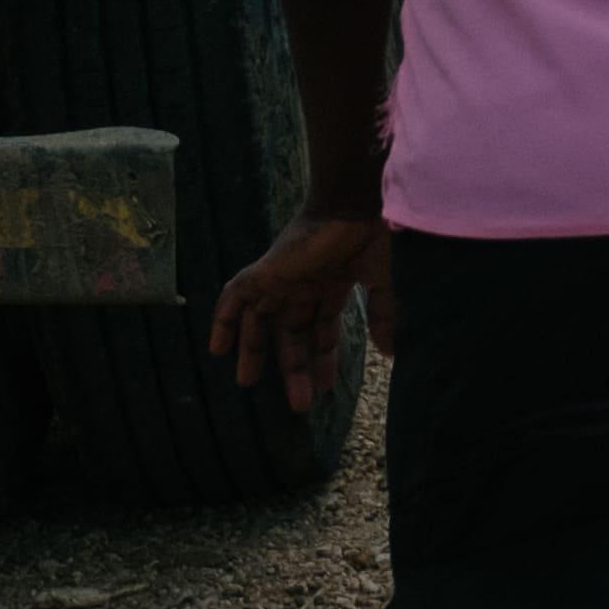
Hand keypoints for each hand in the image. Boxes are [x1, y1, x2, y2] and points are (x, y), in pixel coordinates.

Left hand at [206, 210, 393, 409]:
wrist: (354, 204)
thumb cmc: (371, 238)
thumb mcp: (382, 283)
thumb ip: (383, 316)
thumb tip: (391, 353)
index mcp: (330, 285)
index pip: (321, 329)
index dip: (322, 359)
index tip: (325, 388)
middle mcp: (303, 285)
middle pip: (291, 333)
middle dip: (293, 367)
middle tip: (298, 404)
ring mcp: (282, 279)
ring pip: (261, 320)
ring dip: (253, 351)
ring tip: (246, 384)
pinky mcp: (265, 271)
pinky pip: (235, 296)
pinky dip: (224, 319)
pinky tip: (217, 348)